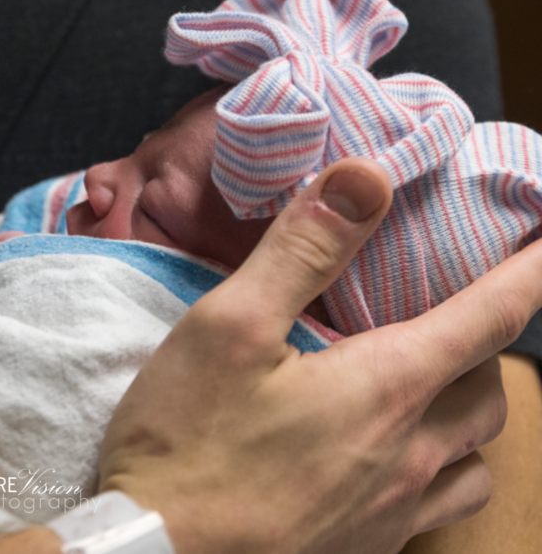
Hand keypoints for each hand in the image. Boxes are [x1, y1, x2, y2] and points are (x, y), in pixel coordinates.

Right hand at [98, 157, 541, 553]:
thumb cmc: (187, 439)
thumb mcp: (229, 326)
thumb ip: (302, 251)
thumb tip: (366, 178)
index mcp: (385, 388)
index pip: (489, 317)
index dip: (529, 274)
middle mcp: (408, 454)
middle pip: (489, 390)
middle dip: (484, 344)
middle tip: (445, 313)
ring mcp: (391, 512)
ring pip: (476, 458)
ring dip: (466, 412)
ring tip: (425, 388)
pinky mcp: (364, 551)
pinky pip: (438, 508)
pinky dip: (439, 472)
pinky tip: (388, 462)